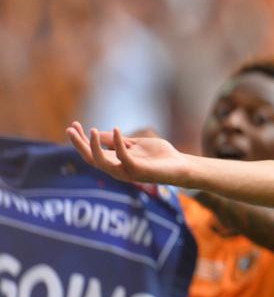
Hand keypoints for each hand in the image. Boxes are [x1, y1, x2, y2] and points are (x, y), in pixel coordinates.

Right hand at [66, 121, 190, 186]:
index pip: (92, 152)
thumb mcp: (136, 144)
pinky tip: (116, 129)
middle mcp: (117, 169)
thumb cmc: (160, 156)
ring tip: (91, 130)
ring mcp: (126, 171)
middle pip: (91, 158)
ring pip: (101, 162)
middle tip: (70, 128)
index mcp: (116, 162)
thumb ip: (119, 141)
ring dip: (94, 146)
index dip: (81, 141)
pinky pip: (123, 157)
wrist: (181, 166)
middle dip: (79, 144)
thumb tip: (98, 134)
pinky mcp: (138, 170)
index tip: (73, 125)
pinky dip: (117, 143)